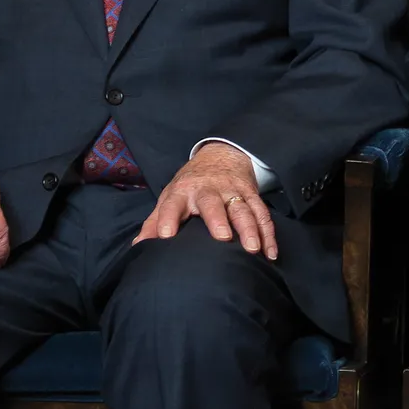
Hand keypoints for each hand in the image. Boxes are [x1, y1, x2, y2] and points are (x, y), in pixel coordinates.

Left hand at [138, 139, 277, 259]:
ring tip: (253, 249)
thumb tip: (138, 247)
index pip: (172, 204)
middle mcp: (208, 189)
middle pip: (213, 203)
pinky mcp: (251, 195)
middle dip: (218, 219)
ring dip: (250, 228)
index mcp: (183, 191)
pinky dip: (268, 234)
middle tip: (222, 236)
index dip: (167, 218)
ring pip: (244, 209)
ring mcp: (233, 191)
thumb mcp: (170, 197)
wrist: (221, 155)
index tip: (165, 236)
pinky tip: (270, 253)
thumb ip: (154, 222)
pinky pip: (263, 214)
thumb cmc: (191, 184)